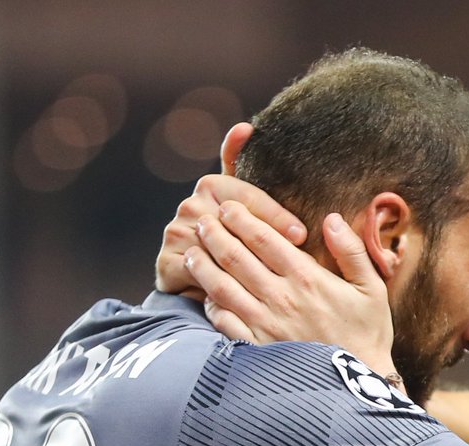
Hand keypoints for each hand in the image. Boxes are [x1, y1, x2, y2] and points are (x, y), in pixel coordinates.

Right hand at [155, 123, 307, 294]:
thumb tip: (243, 126)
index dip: (276, 216)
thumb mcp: (258, 213)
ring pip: (215, 247)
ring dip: (245, 265)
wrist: (220, 293)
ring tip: (275, 278)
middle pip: (230, 219)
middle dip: (265, 239)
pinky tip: (242, 295)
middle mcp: (191, 205)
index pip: (247, 195)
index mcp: (214, 186)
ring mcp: (175, 232)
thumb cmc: (248, 250)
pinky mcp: (166, 262)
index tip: (302, 234)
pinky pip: (198, 272)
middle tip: (295, 256)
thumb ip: (255, 176)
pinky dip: (221, 284)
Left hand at [184, 205, 396, 374]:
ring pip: (222, 286)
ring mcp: (265, 324)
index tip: (228, 207)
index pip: (263, 238)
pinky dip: (210, 305)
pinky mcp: (257, 348)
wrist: (358, 385)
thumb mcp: (372, 289)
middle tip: (202, 220)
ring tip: (193, 251)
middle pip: (236, 257)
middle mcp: (281, 298)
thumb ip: (352, 251)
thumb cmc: (367, 334)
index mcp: (307, 278)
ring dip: (203, 265)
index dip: (241, 218)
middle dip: (215, 234)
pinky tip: (205, 295)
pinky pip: (223, 322)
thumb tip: (333, 219)